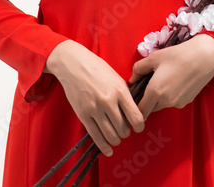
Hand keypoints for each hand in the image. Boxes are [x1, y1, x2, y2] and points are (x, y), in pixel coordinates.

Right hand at [45, 40, 144, 156]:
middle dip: (126, 132)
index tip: (139, 127)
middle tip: (125, 129)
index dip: (140, 126)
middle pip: (123, 128)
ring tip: (117, 137)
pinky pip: (96, 136)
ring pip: (111, 135)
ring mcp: (95, 109)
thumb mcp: (116, 78)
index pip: (136, 117)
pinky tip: (108, 150)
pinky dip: (103, 146)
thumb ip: (125, 94)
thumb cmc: (97, 68)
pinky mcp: (83, 115)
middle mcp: (108, 102)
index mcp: (120, 91)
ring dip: (116, 139)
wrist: (73, 64)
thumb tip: (134, 110)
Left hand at [127, 34, 213, 119]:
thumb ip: (139, 69)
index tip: (136, 97)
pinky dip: (172, 95)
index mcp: (155, 92)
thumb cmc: (178, 55)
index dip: (136, 106)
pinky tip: (176, 81)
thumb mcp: (154, 57)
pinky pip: (174, 101)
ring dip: (160, 98)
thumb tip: (132, 78)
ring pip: (163, 105)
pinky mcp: (187, 101)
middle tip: (150, 84)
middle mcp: (166, 101)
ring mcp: (178, 103)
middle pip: (151, 108)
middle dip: (148, 100)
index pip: (140, 111)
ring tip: (165, 79)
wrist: (204, 57)